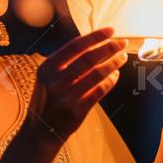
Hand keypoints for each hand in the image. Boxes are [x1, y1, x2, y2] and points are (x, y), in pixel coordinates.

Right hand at [27, 27, 128, 145]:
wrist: (41, 131)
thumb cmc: (48, 99)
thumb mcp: (47, 77)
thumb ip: (65, 62)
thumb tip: (93, 43)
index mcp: (47, 67)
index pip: (75, 46)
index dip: (95, 37)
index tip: (110, 31)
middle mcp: (55, 80)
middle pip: (88, 58)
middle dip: (109, 48)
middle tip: (122, 43)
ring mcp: (66, 96)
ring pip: (96, 74)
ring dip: (113, 64)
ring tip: (122, 58)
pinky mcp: (77, 110)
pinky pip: (99, 91)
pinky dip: (110, 81)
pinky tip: (116, 75)